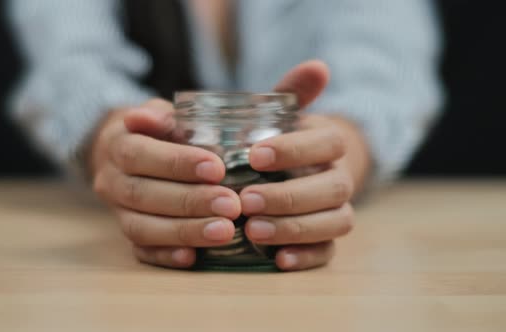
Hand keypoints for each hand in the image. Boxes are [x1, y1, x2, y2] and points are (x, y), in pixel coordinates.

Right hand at [90, 99, 241, 267]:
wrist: (123, 153)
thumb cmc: (154, 132)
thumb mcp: (158, 114)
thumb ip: (159, 116)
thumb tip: (149, 117)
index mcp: (117, 146)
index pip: (140, 155)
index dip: (177, 163)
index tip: (217, 168)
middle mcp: (111, 182)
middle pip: (143, 196)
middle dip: (190, 202)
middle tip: (231, 206)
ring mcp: (117, 212)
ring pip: (141, 228)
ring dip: (184, 232)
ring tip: (225, 232)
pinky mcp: (127, 235)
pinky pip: (140, 251)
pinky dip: (165, 256)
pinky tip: (194, 257)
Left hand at [242, 61, 371, 270]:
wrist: (306, 169)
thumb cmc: (284, 140)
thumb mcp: (285, 115)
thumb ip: (292, 93)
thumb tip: (318, 66)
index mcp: (329, 144)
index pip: (326, 143)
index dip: (294, 150)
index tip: (254, 154)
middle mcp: (339, 178)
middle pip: (331, 189)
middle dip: (288, 196)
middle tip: (245, 200)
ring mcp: (337, 210)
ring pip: (334, 222)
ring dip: (294, 228)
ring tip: (253, 231)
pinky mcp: (328, 238)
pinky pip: (329, 252)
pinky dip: (307, 257)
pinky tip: (279, 260)